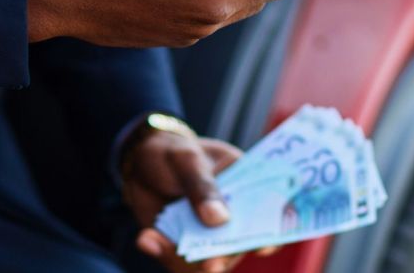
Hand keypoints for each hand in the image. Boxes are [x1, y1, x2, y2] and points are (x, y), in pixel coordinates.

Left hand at [122, 131, 273, 272]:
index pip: (271, 214)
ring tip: (154, 240)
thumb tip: (219, 220)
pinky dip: (160, 252)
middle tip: (210, 264)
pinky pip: (177, 260)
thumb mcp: (187, 160)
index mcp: (248, 188)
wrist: (140, 160)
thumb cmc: (174, 153)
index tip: (263, 244)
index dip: (273, 231)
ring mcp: (208, 235)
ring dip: (184, 259)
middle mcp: (233, 218)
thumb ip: (202, 187)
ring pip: (208, 261)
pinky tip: (146, 238)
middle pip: (239, 246)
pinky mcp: (183, 246)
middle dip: (224, 257)